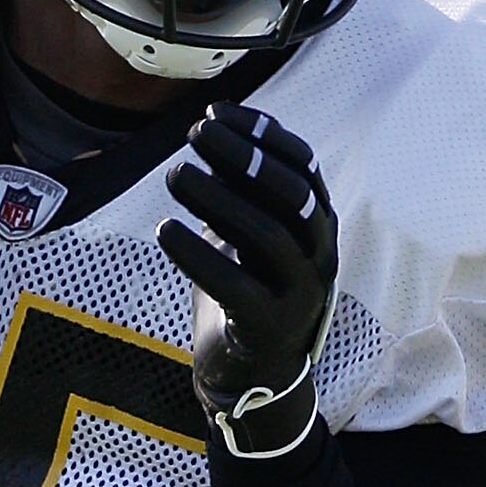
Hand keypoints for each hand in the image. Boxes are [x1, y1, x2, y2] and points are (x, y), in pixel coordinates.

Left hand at [158, 105, 338, 445]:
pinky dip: (197, 255)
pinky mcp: (269, 328)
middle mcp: (320, 255)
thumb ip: (239, 187)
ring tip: (175, 173)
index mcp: (318, 224)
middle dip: (244, 156)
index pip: (302, 164)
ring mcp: (300, 294)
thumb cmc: (245, 290)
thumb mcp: (245, 231)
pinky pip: (234, 285)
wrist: (253, 374)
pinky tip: (165, 231)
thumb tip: (212, 124)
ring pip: (269, 235)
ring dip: (218, 197)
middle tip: (195, 134)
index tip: (215, 111)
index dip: (261, 133)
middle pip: (292, 193)